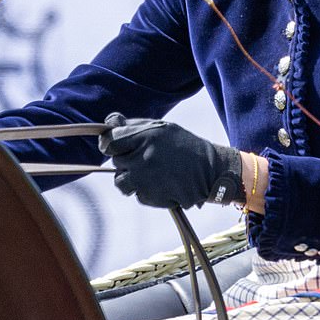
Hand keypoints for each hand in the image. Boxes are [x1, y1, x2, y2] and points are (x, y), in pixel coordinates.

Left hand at [98, 113, 244, 208]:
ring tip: (149, 173)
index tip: (115, 146)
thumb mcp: (162, 128)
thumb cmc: (184, 146)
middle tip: (146, 157)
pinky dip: (145, 190)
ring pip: (120, 182)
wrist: (210, 172)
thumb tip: (109, 122)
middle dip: (126, 160)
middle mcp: (142, 158)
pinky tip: (161, 183)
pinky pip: (137, 194)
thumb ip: (133, 126)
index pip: (109, 141)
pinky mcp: (150, 197)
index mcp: (145, 136)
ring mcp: (145, 180)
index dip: (110, 144)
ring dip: (130, 178)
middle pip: (115, 161)